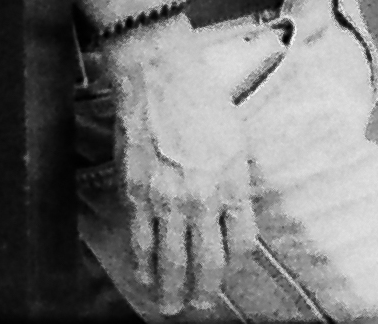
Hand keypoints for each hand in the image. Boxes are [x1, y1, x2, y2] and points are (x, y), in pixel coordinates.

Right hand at [96, 17, 257, 309]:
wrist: (159, 77)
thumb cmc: (201, 100)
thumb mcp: (235, 140)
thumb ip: (234, 181)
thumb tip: (230, 215)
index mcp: (232, 181)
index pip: (241, 242)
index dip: (234, 262)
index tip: (227, 267)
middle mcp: (202, 197)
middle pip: (208, 261)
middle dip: (205, 290)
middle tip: (201, 305)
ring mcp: (166, 199)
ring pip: (171, 261)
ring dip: (172, 290)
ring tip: (172, 306)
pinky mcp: (136, 195)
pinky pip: (140, 243)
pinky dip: (143, 266)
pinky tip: (145, 278)